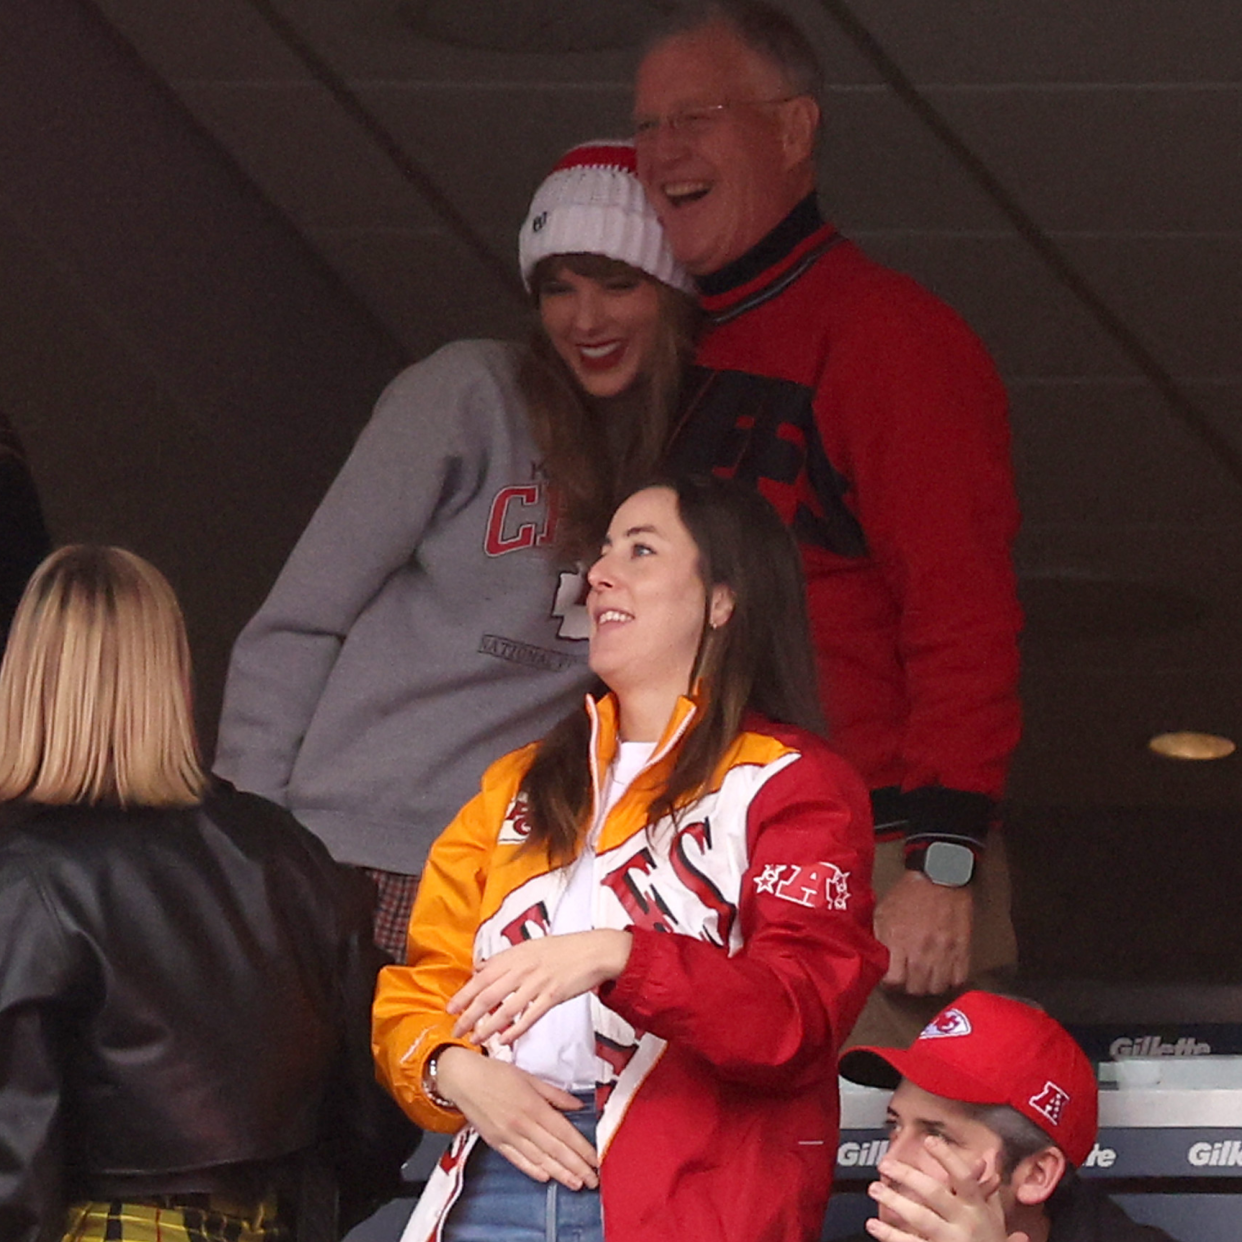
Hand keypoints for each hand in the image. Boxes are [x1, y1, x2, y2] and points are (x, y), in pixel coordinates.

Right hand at [434, 1047, 599, 1189]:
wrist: (463, 1079)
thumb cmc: (495, 1074)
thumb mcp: (530, 1077)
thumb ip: (555, 1094)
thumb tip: (576, 1105)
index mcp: (533, 1106)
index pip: (564, 1132)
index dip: (581, 1148)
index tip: (594, 1159)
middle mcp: (522, 1124)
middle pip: (555, 1150)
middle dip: (576, 1167)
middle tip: (592, 1180)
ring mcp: (508, 1136)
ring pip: (539, 1159)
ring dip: (559, 1174)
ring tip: (575, 1183)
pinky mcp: (497, 1143)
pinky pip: (518, 1160)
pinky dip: (533, 1170)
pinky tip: (546, 1177)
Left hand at [449, 930, 631, 1045]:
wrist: (594, 950)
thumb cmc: (562, 948)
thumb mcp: (529, 946)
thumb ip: (504, 959)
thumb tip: (480, 967)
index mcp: (515, 956)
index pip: (481, 977)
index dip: (464, 994)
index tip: (449, 1009)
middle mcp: (522, 969)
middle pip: (488, 995)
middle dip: (469, 1015)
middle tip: (456, 1030)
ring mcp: (537, 983)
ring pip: (506, 1009)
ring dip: (488, 1027)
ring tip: (475, 1039)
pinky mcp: (553, 996)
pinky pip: (529, 1016)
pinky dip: (515, 1030)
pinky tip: (504, 1040)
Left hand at [865, 1137, 1027, 1241]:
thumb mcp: (995, 1218)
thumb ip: (987, 1189)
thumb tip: (988, 1155)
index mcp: (977, 1209)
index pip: (963, 1177)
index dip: (947, 1158)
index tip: (929, 1141)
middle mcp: (964, 1223)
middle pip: (934, 1194)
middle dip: (908, 1176)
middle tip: (885, 1164)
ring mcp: (949, 1241)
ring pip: (920, 1218)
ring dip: (894, 1201)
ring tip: (875, 1189)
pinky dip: (890, 1235)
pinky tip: (874, 1225)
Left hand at [874, 871, 971, 994]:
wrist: (941, 876)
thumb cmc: (909, 893)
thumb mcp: (883, 911)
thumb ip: (879, 938)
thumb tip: (876, 959)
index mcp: (899, 940)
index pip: (894, 980)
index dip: (890, 983)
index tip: (890, 978)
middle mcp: (922, 950)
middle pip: (916, 989)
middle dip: (908, 986)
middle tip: (907, 977)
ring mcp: (945, 952)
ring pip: (937, 988)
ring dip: (928, 986)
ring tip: (924, 976)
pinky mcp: (963, 950)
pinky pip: (958, 980)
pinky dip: (949, 981)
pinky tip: (942, 972)